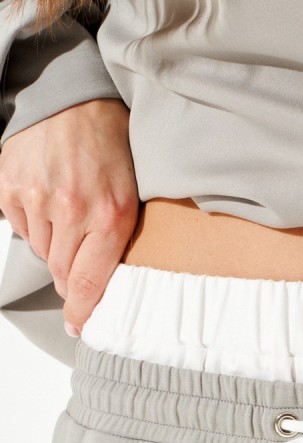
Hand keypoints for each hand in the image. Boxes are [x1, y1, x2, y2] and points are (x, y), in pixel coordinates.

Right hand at [0, 97, 139, 333]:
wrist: (72, 96)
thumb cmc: (111, 145)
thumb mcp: (133, 193)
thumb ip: (119, 238)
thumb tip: (103, 285)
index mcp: (112, 215)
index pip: (89, 282)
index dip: (82, 312)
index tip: (79, 328)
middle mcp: (73, 209)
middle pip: (63, 273)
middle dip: (71, 278)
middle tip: (79, 264)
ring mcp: (37, 198)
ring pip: (43, 251)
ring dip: (54, 245)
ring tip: (68, 215)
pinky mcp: (11, 186)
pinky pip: (20, 227)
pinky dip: (33, 223)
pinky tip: (47, 200)